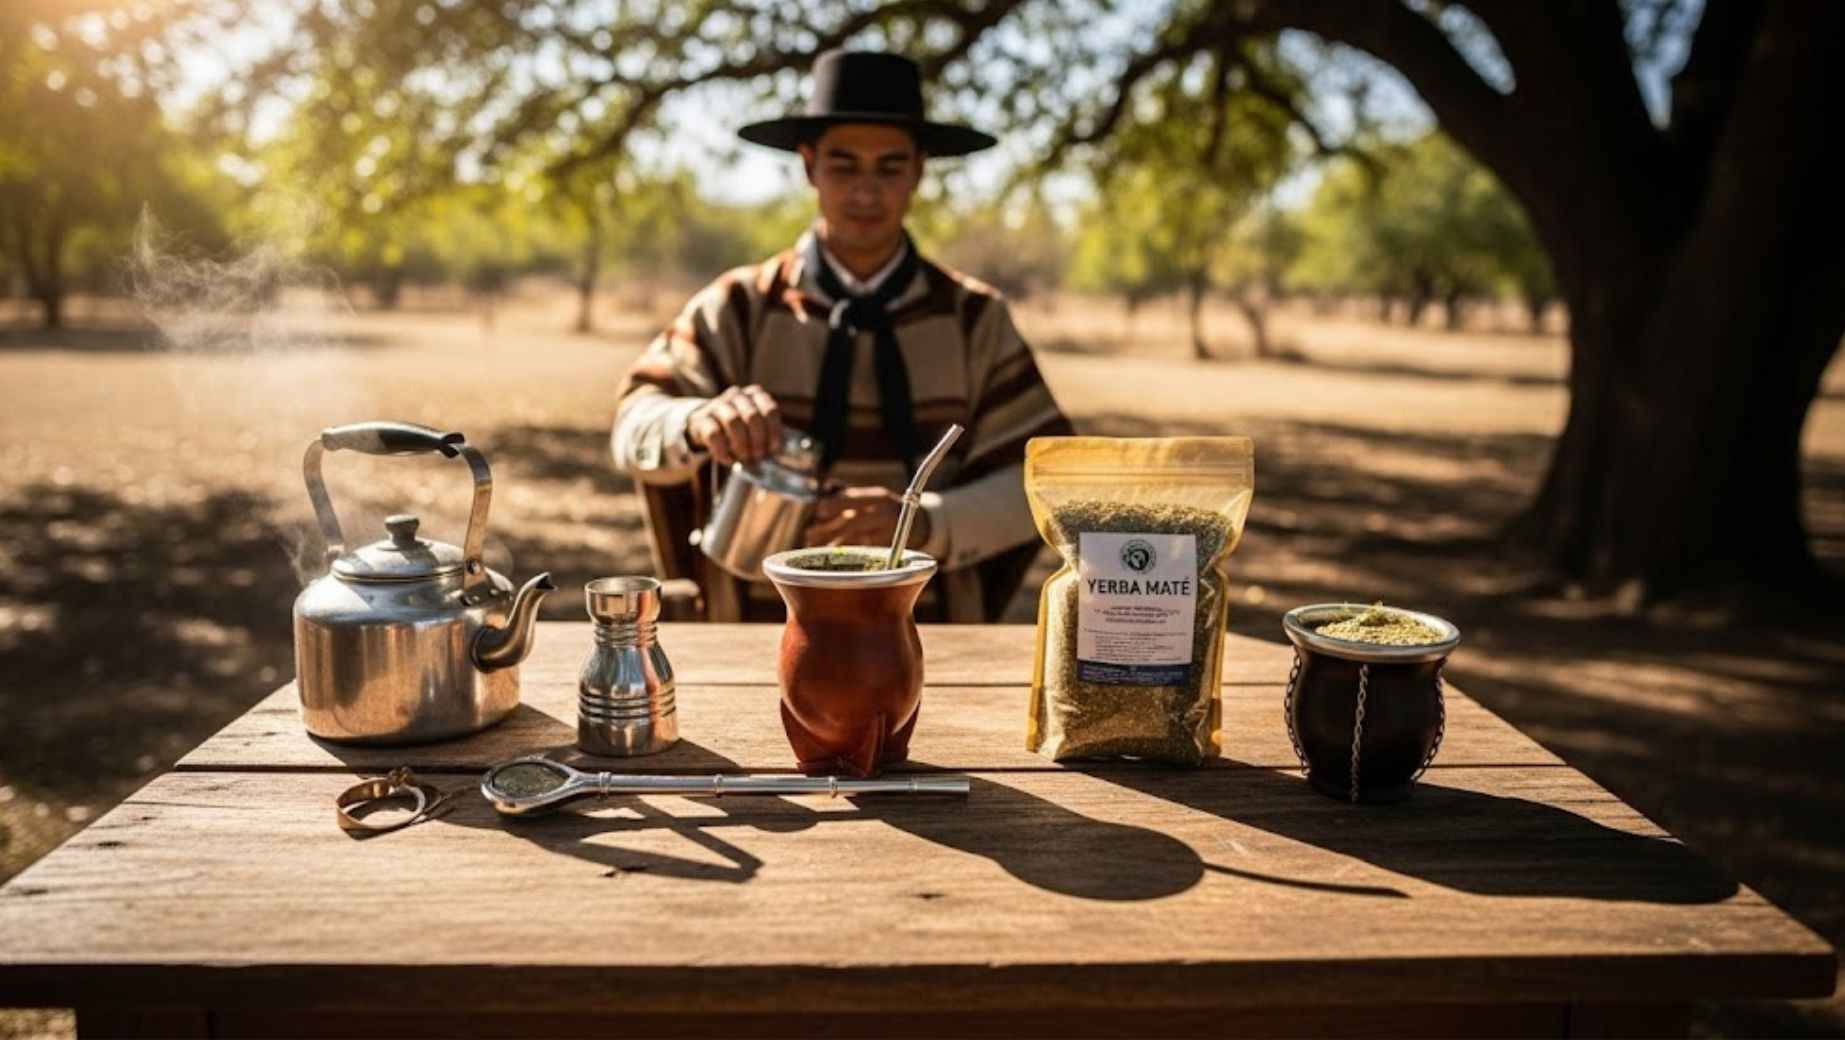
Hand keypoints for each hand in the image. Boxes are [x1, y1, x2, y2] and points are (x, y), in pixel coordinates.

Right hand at [687, 385, 782, 465]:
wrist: (705, 424)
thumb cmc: (738, 429)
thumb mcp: (755, 427)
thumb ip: (767, 434)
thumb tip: (778, 451)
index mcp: (755, 395)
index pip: (770, 410)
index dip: (774, 432)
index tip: (773, 449)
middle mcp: (737, 395)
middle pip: (752, 416)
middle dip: (758, 440)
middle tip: (758, 456)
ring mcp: (718, 405)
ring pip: (733, 421)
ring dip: (741, 444)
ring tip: (743, 458)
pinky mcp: (701, 419)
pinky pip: (714, 434)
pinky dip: (723, 451)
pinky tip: (728, 460)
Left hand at [804, 485, 931, 549]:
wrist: (921, 524)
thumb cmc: (886, 510)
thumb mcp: (873, 499)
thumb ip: (850, 502)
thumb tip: (818, 511)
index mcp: (879, 497)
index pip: (854, 498)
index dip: (835, 505)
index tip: (819, 511)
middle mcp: (885, 514)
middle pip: (854, 521)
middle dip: (829, 529)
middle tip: (809, 535)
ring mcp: (888, 533)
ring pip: (856, 540)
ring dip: (833, 545)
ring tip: (814, 547)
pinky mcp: (888, 550)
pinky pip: (864, 554)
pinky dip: (846, 555)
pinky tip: (831, 558)